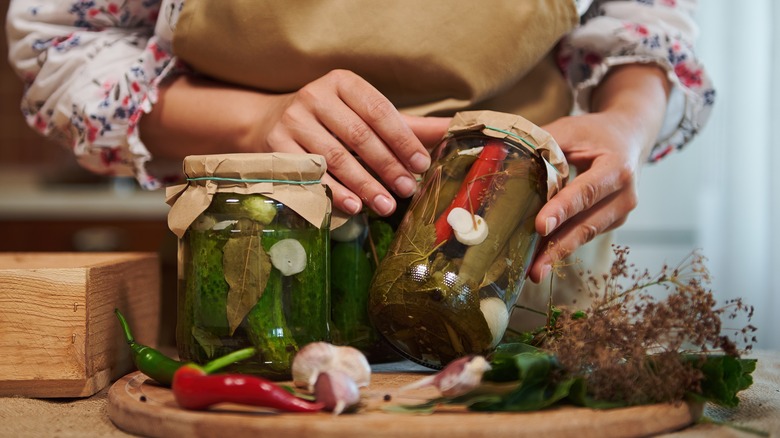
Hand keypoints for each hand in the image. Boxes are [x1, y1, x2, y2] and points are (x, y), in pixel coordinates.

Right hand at [141, 70, 449, 216]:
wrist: (264, 124)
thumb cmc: (327, 121)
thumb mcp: (361, 114)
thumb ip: (405, 125)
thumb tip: (451, 131)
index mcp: (343, 82)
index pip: (379, 111)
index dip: (402, 140)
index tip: (421, 164)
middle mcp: (315, 95)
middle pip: (359, 136)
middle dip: (387, 166)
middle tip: (407, 190)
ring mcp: (292, 120)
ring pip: (336, 158)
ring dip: (365, 185)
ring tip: (386, 206)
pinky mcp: (276, 146)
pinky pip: (312, 175)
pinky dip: (334, 192)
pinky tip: (354, 207)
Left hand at [527, 111, 645, 282]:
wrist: (628, 137)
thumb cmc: (594, 133)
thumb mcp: (570, 130)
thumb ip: (544, 145)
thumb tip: (506, 160)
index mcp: (617, 167)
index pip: (585, 191)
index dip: (562, 210)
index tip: (539, 226)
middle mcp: (625, 194)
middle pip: (587, 224)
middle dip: (558, 246)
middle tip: (535, 268)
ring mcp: (621, 212)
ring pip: (586, 234)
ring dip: (558, 252)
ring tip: (534, 270)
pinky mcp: (612, 222)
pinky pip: (585, 234)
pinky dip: (563, 244)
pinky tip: (541, 256)